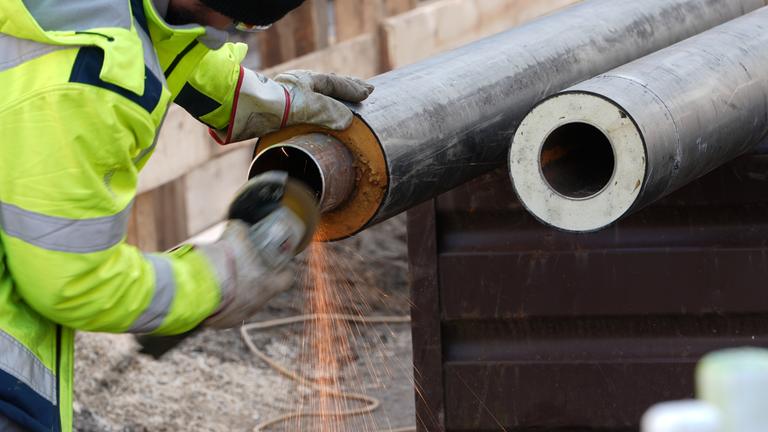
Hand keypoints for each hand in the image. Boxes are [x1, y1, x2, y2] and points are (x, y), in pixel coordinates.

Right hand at [198, 220, 295, 328]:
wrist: (198, 286)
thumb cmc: (223, 260)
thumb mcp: (236, 235)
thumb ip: (242, 230)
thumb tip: (241, 226)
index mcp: (268, 285)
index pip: (287, 279)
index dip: (284, 271)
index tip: (280, 265)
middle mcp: (258, 303)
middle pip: (263, 291)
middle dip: (256, 280)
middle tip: (244, 267)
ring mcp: (241, 315)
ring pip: (244, 303)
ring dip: (237, 292)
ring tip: (223, 279)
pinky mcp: (223, 322)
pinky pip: (226, 312)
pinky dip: (221, 302)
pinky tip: (212, 292)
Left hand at [213, 68, 373, 142]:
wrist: (243, 109)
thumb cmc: (276, 104)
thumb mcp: (310, 106)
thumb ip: (330, 112)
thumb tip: (348, 120)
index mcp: (309, 81)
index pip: (337, 84)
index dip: (353, 88)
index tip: (369, 91)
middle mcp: (299, 86)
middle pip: (327, 86)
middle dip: (345, 89)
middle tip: (361, 90)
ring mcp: (288, 96)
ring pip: (316, 96)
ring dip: (331, 99)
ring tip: (341, 103)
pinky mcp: (278, 110)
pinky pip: (305, 107)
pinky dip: (316, 110)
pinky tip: (315, 117)